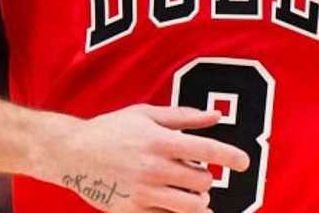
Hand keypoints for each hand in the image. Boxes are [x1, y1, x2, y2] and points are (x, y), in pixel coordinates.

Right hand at [46, 104, 249, 211]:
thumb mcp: (147, 115)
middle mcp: (155, 168)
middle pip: (203, 182)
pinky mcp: (133, 211)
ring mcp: (144, 192)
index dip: (232, 157)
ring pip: (190, 206)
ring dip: (198, 199)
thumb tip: (216, 116)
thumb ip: (184, 117)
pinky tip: (173, 202)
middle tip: (197, 172)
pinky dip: (176, 211)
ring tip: (192, 192)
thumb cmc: (112, 129)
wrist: (73, 153)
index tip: (245, 162)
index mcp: (161, 141)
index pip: (208, 151)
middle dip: (206, 178)